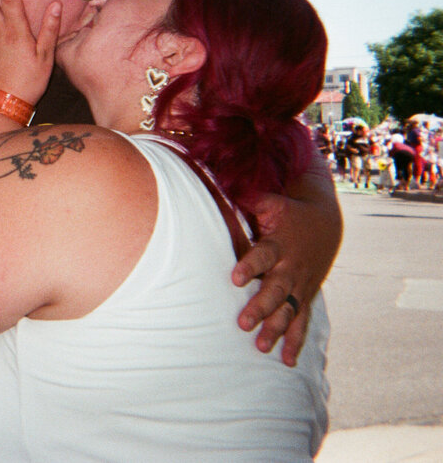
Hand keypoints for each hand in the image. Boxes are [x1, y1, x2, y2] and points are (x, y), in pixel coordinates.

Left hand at [232, 184, 339, 365]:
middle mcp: (291, 268)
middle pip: (275, 291)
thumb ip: (249, 198)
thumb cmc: (288, 213)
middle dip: (260, 307)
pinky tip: (286, 361)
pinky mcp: (305, 297)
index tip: (236, 278)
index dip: (251, 265)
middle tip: (242, 323)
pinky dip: (295, 342)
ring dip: (275, 330)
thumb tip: (215, 179)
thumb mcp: (272, 202)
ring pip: (288, 311)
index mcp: (279, 244)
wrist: (326, 225)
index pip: (263, 256)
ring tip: (260, 347)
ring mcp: (300, 286)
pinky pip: (302, 322)